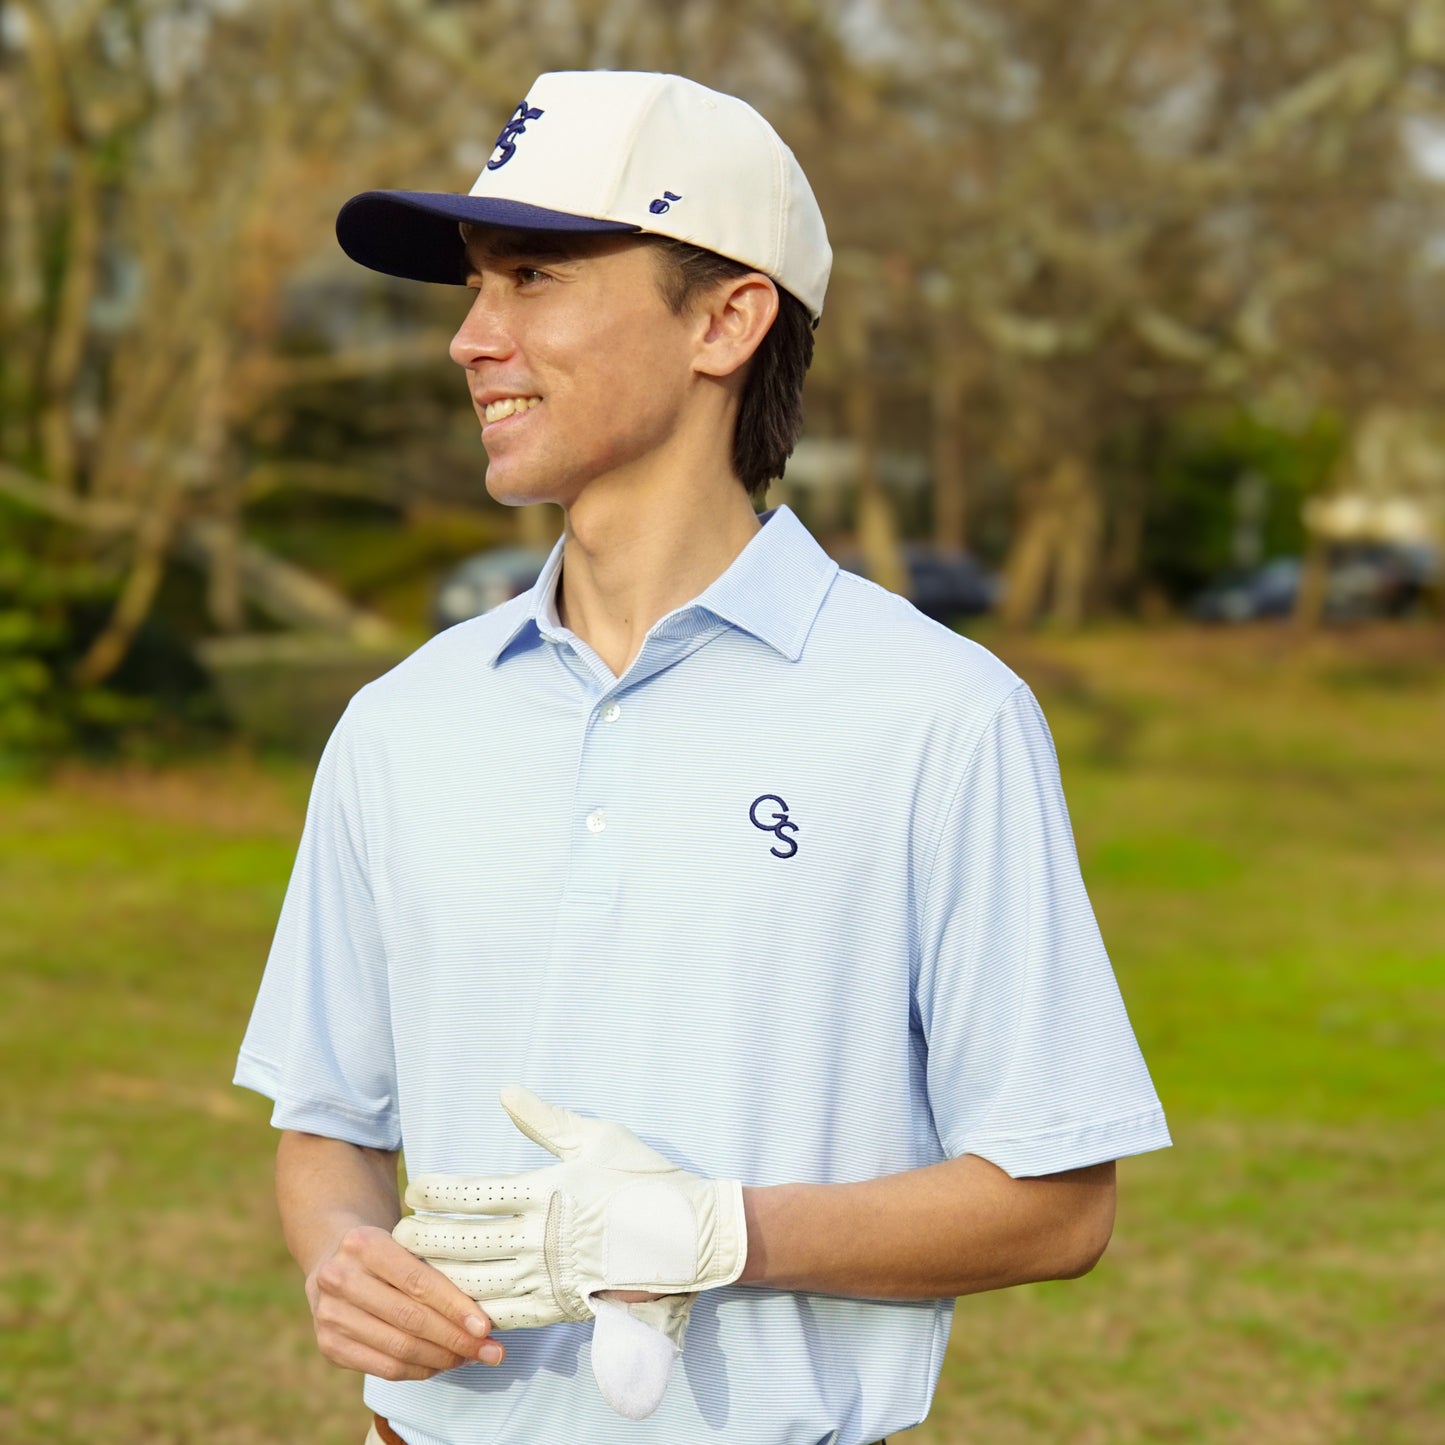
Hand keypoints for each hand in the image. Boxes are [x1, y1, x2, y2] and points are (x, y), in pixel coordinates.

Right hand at [305, 1223, 504, 1380]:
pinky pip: (384, 1368)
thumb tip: (482, 1315)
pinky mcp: (329, 1346)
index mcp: (364, 1244)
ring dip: (442, 1358)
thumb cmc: (385, 1250)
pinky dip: (419, 1370)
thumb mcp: (403, 1242)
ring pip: (398, 1348)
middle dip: (456, 1339)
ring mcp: (330, 1316)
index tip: (485, 1326)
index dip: (454, 1307)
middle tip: (491, 1350)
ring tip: (471, 1358)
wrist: (332, 1257)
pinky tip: (442, 1364)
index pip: (418, 1282)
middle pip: (410, 1319)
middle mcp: (340, 1279)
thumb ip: (434, 1269)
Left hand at [393, 1087, 746, 1330]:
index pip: (475, 1195)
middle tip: (397, 1233)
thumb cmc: (644, 1178)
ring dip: (440, 1275)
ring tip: (413, 1270)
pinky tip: (454, 1304)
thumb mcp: (597, 1138)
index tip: (415, 1189)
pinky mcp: (562, 1305)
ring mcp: (549, 1276)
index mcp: (545, 1192)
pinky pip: (507, 1314)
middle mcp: (540, 1237)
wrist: (691, 1235)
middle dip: (424, 1238)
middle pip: (464, 1242)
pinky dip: (475, 1309)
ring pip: (477, 1282)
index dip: (438, 1193)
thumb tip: (506, 1094)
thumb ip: (546, 1120)